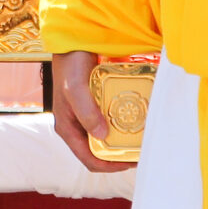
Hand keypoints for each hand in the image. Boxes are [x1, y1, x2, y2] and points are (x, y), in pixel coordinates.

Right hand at [50, 51, 132, 172]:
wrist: (72, 42)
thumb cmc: (70, 65)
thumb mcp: (75, 89)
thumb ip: (86, 112)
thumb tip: (101, 135)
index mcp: (67, 129)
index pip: (88, 159)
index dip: (109, 166)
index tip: (130, 162)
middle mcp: (76, 126)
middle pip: (99, 151)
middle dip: (119, 154)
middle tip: (140, 150)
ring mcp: (85, 116)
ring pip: (105, 137)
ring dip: (121, 139)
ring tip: (140, 137)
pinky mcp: (94, 106)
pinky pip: (108, 120)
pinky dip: (121, 122)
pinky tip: (133, 118)